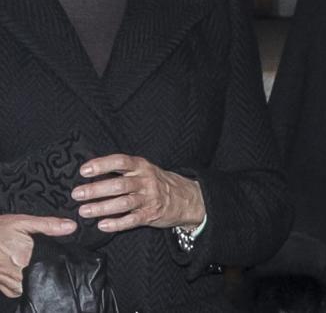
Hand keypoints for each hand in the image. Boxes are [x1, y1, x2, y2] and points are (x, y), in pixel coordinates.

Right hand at [0, 214, 76, 297]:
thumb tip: (71, 227)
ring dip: (34, 277)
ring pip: (30, 285)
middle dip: (45, 269)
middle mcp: (16, 273)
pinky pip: (17, 290)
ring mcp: (7, 281)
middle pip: (41, 276)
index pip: (51, 266)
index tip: (56, 256)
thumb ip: (48, 225)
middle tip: (37, 257)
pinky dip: (22, 283)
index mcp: (24, 258)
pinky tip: (23, 271)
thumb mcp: (23, 222)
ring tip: (29, 262)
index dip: (56, 262)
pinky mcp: (2, 286)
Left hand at [73, 154, 205, 232]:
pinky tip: (102, 225)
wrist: (186, 198)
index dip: (102, 165)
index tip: (84, 171)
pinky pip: (132, 220)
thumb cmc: (157, 183)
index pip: (120, 162)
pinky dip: (116, 223)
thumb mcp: (144, 170)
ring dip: (102, 207)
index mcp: (141, 167)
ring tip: (84, 211)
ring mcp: (149, 198)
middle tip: (77, 194)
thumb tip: (90, 172)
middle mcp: (145, 181)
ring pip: (123, 203)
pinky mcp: (151, 214)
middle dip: (96, 190)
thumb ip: (122, 171)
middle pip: (119, 184)